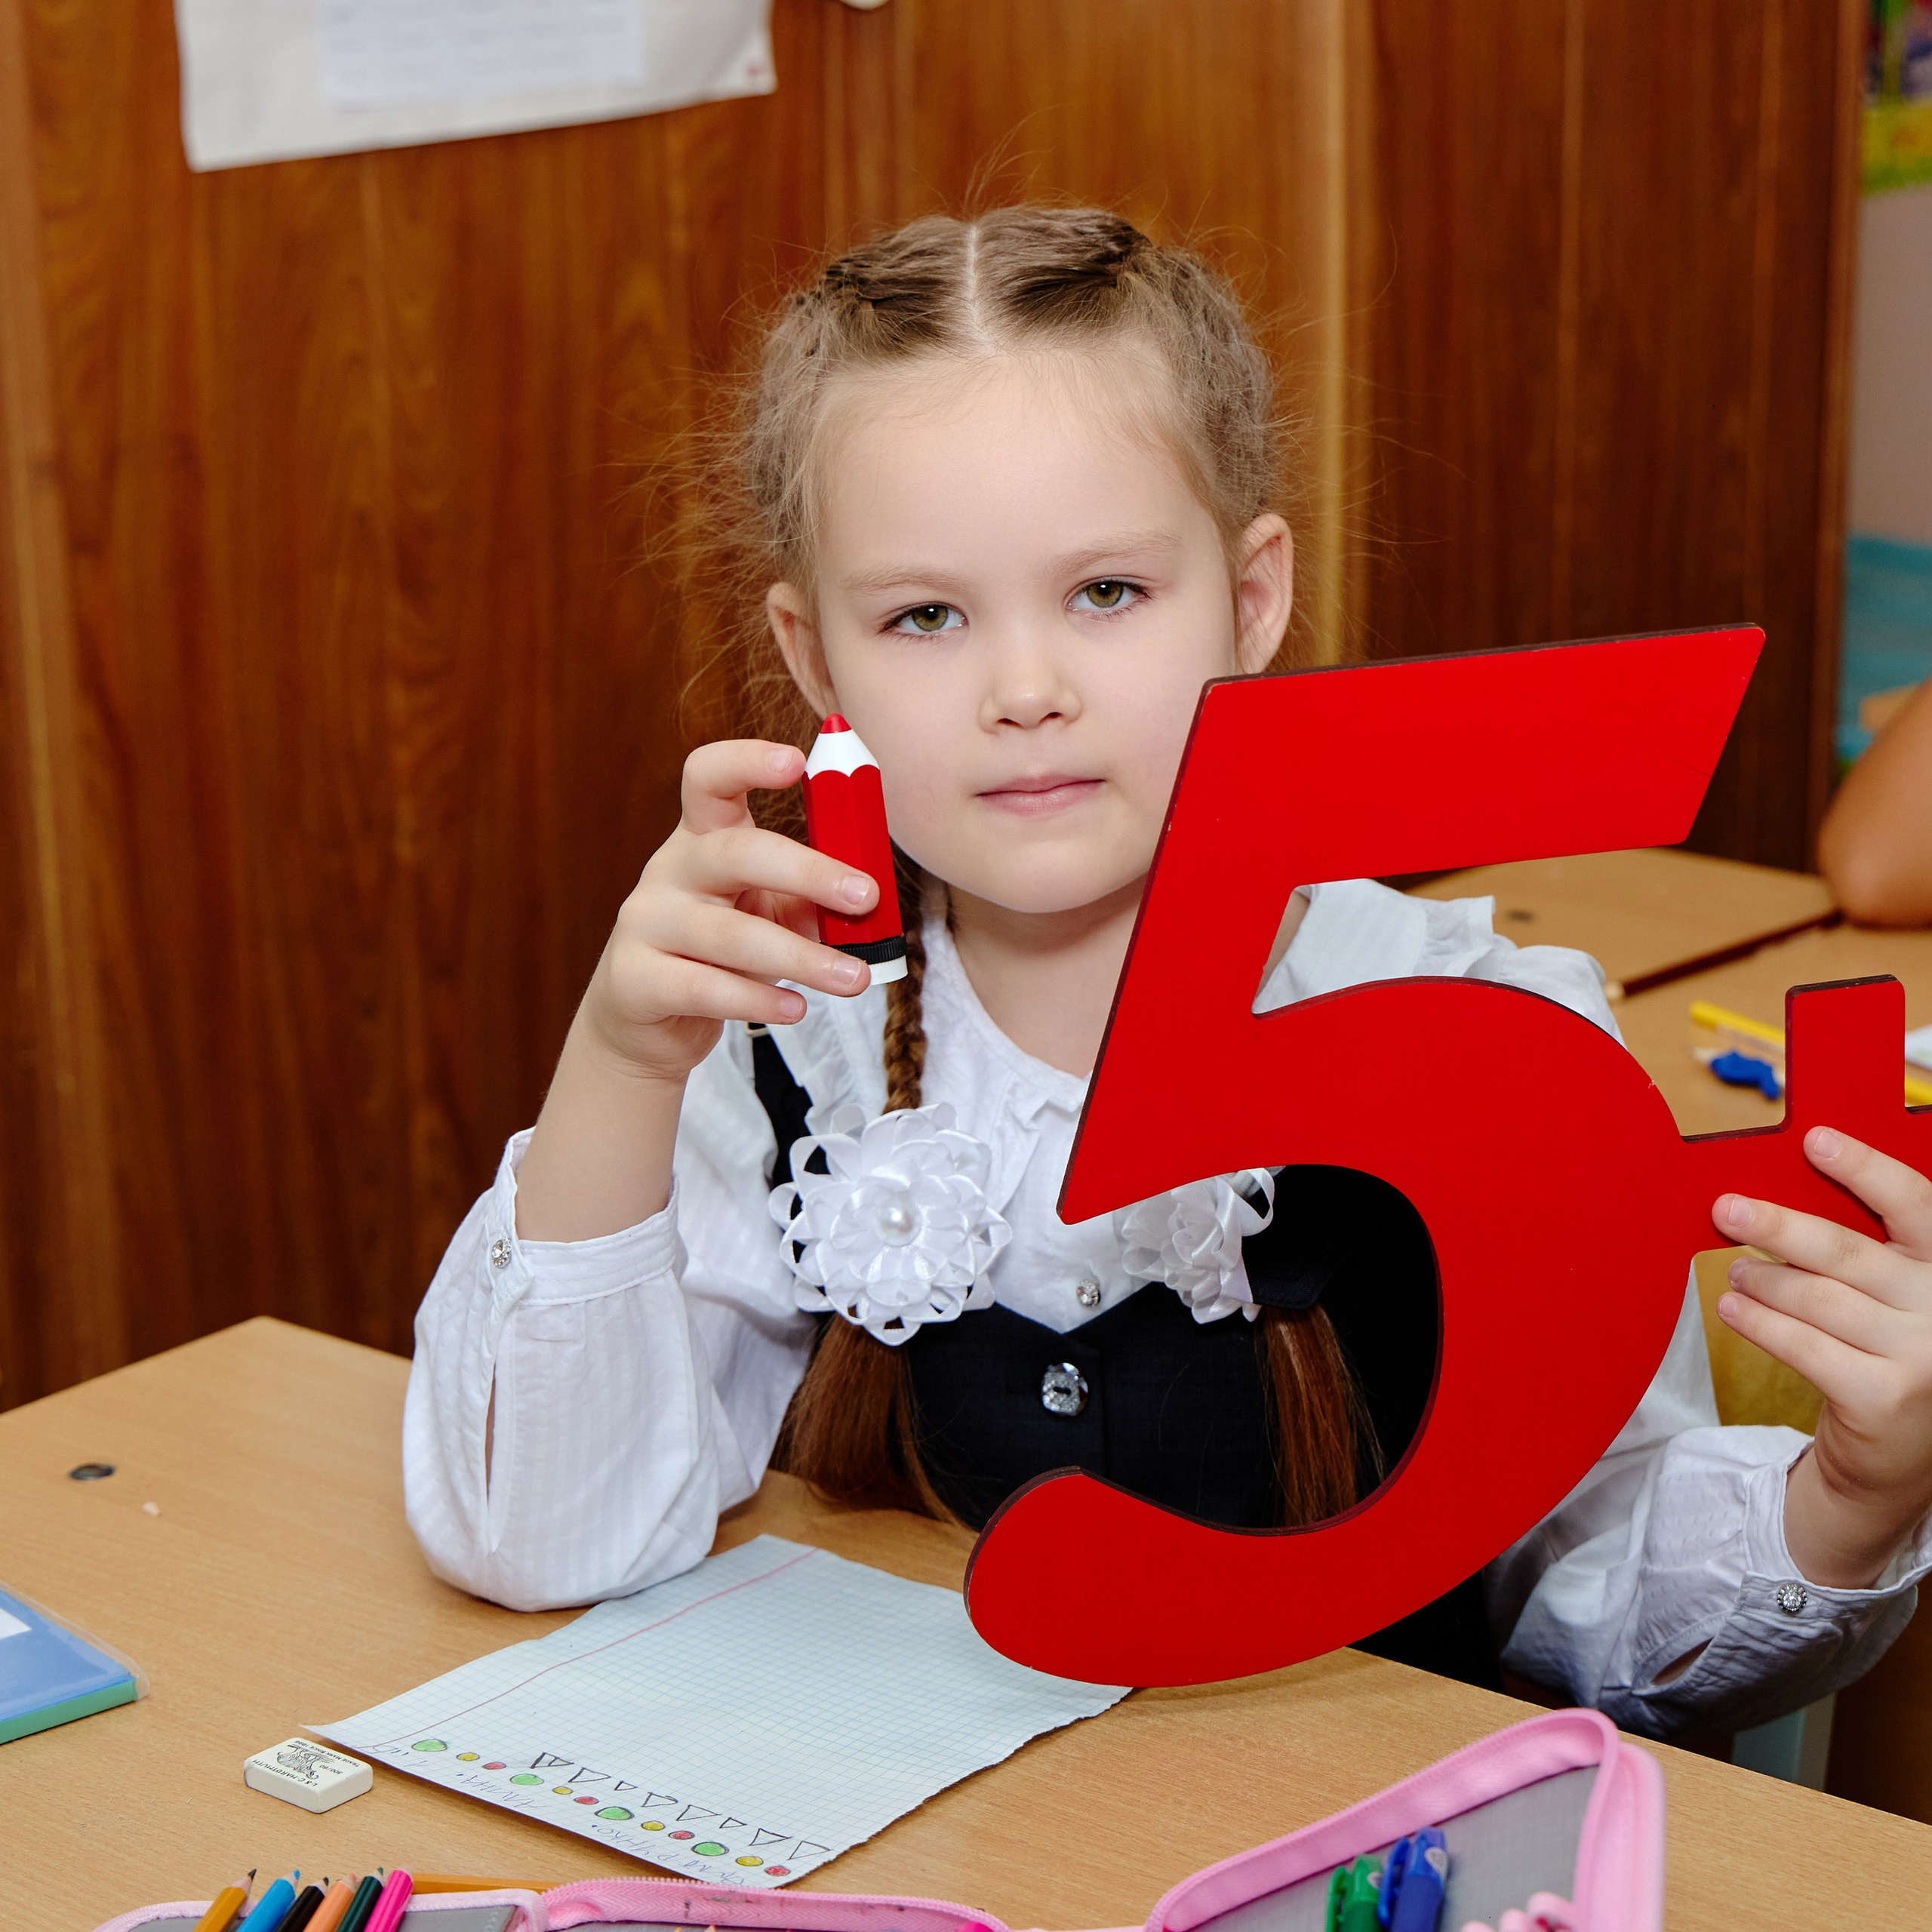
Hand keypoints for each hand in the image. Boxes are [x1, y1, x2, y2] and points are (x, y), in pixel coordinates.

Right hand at [512, 741, 881, 1240]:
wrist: (646, 1022)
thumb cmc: (720, 954)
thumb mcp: (768, 915)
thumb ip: (810, 903)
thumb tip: (869, 908)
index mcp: (703, 837)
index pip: (709, 779)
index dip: (747, 761)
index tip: (797, 761)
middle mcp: (670, 870)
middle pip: (735, 852)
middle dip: (807, 871)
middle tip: (866, 896)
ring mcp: (645, 924)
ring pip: (728, 933)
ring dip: (801, 956)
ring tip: (854, 978)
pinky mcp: (635, 980)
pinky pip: (703, 987)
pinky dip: (757, 998)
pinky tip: (796, 1008)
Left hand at [1714, 1127, 1931, 1587]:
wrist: (1898, 1459)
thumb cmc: (1890, 1354)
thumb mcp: (1901, 1298)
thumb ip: (1872, 1251)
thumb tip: (1787, 1192)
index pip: (1916, 1205)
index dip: (1866, 1170)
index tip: (1815, 1142)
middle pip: (1848, 1253)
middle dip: (1778, 1226)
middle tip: (1727, 1210)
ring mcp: (1921, 1359)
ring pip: (1817, 1299)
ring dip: (1763, 1278)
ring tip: (1736, 1269)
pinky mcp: (1882, 1399)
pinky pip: (1802, 1345)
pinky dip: (1759, 1322)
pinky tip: (1734, 1308)